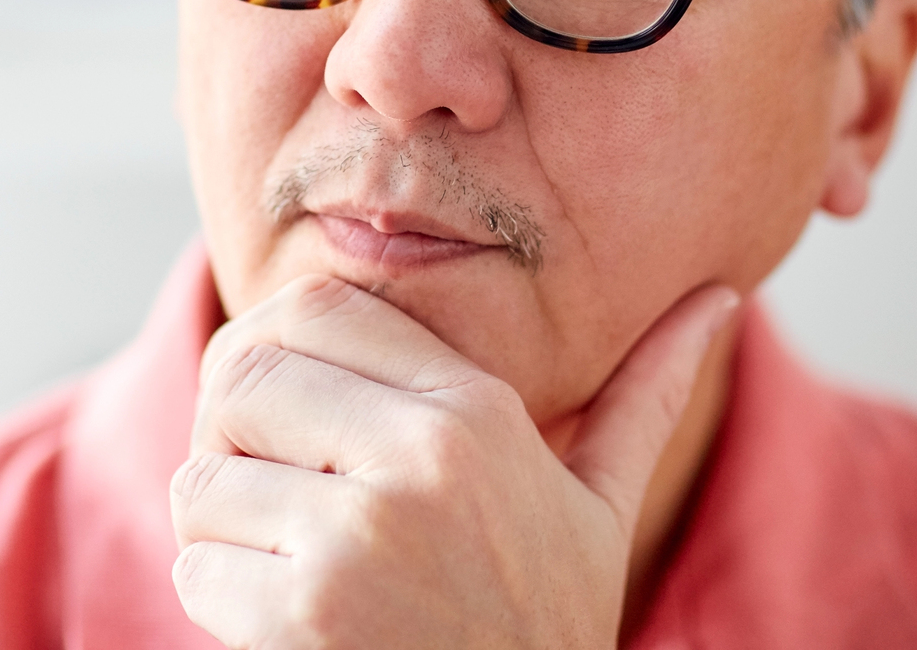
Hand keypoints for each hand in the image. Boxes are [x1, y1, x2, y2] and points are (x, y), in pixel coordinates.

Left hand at [170, 273, 738, 648]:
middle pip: (242, 373)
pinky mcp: (298, 619)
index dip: (275, 348)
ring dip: (224, 522)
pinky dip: (219, 595)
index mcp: (480, 415)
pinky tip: (289, 624)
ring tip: (291, 560)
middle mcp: (418, 462)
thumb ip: (643, 398)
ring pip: (204, 474)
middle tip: (270, 482)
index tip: (288, 405)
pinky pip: (197, 563)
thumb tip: (718, 300)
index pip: (315, 307)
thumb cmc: (545, 628)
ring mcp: (356, 542)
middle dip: (232, 428)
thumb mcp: (599, 510)